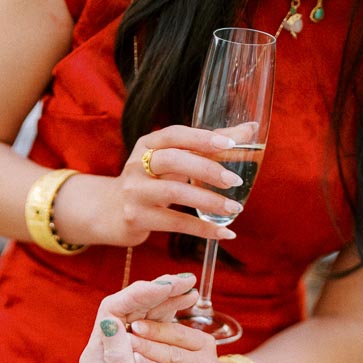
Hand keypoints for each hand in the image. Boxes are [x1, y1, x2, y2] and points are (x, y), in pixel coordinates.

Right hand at [70, 122, 255, 249]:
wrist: (110, 212)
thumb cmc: (151, 181)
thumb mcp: (173, 159)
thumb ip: (210, 146)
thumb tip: (252, 129)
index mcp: (148, 143)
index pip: (176, 134)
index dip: (202, 138)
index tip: (230, 146)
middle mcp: (137, 164)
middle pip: (173, 161)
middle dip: (207, 170)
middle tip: (235, 181)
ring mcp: (134, 192)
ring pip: (174, 193)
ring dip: (207, 201)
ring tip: (234, 209)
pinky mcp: (136, 218)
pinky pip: (174, 223)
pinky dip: (202, 229)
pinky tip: (223, 233)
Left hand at [80, 274, 196, 362]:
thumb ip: (120, 356)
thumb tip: (109, 321)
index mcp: (99, 358)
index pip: (115, 309)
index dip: (141, 293)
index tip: (168, 284)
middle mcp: (111, 354)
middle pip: (131, 310)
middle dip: (158, 292)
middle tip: (187, 281)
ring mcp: (128, 358)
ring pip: (145, 318)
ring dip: (167, 302)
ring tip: (189, 291)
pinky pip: (156, 332)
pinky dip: (173, 316)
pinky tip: (188, 307)